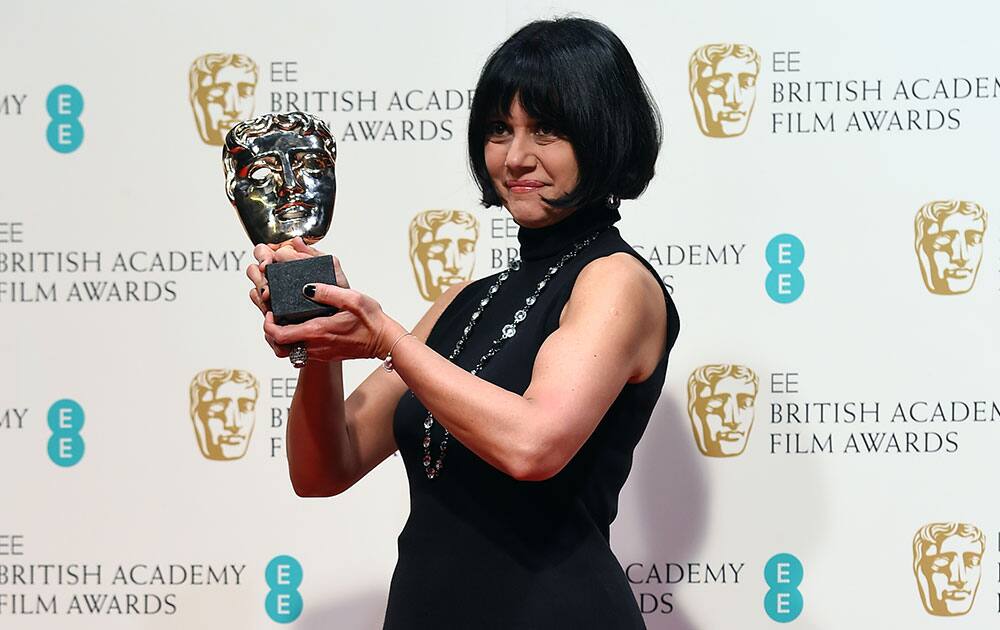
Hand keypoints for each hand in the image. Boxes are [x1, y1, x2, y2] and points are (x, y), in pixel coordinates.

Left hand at [262, 283, 405, 362]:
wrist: (384, 342)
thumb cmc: (371, 321)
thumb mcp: (352, 299)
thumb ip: (327, 292)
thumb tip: (306, 287)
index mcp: (317, 331)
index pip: (279, 335)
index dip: (267, 325)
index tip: (270, 312)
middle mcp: (316, 346)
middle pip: (278, 348)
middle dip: (269, 334)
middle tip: (273, 318)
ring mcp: (320, 353)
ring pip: (288, 352)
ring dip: (281, 340)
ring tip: (285, 322)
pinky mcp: (325, 355)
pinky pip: (302, 352)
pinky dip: (294, 342)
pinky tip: (301, 327)